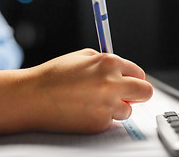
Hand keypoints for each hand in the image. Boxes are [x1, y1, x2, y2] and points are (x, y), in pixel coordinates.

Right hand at [0, 49, 152, 135]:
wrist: (33, 97)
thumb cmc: (54, 75)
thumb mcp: (83, 56)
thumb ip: (107, 62)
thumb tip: (123, 70)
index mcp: (110, 63)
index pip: (139, 73)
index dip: (133, 78)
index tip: (129, 82)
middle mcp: (112, 83)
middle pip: (145, 92)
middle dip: (138, 93)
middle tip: (129, 95)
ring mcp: (107, 105)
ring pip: (129, 110)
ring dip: (118, 106)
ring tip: (96, 102)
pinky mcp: (99, 123)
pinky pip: (111, 121)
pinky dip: (103, 117)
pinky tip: (86, 110)